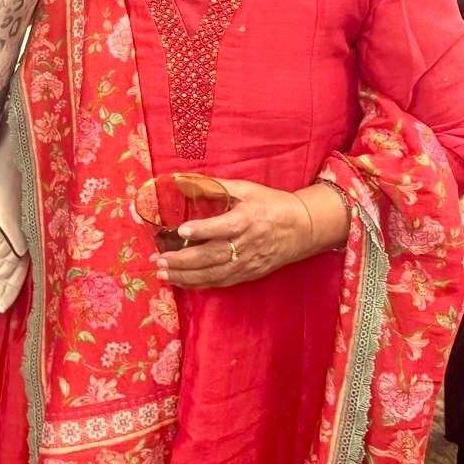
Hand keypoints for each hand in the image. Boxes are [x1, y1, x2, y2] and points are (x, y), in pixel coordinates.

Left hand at [154, 178, 346, 289]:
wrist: (304, 228)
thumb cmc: (272, 204)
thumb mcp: (247, 189)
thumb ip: (216, 186)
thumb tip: (184, 180)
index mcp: (247, 219)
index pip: (222, 227)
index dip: (202, 229)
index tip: (181, 229)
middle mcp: (247, 244)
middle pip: (212, 256)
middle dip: (183, 260)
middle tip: (159, 260)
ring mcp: (248, 262)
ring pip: (213, 274)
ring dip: (186, 276)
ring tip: (163, 273)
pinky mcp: (249, 274)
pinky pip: (221, 282)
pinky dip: (200, 284)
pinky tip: (182, 282)